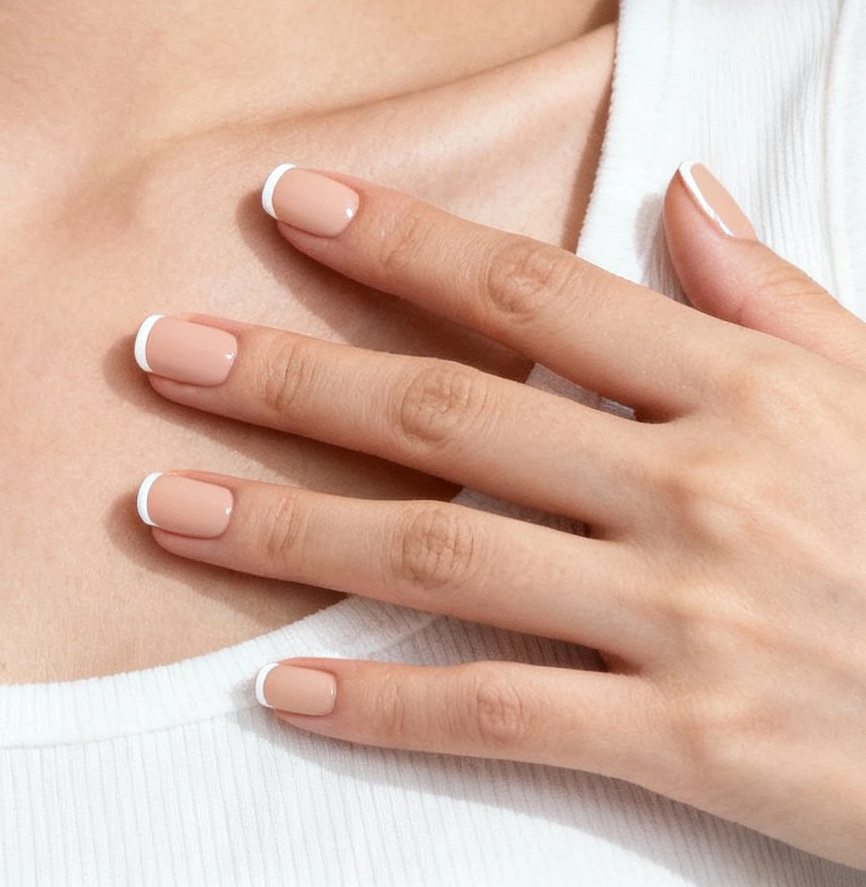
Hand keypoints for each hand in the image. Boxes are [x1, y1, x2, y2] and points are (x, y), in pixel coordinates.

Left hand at [133, 162, 865, 865]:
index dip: (400, 240)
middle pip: (451, 413)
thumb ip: (771, 294)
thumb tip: (679, 186)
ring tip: (164, 503)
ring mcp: (686, 615)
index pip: (532, 289)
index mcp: (738, 382)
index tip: (288, 202)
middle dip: (290, 373)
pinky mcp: (692, 743)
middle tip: (158, 345)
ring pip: (444, 558)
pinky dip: (387, 706)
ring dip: (288, 529)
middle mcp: (693, 483)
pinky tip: (284, 690)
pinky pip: (507, 717)